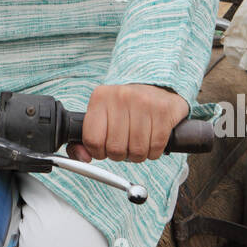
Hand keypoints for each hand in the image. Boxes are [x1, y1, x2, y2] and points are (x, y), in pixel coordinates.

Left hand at [67, 84, 188, 163]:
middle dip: (120, 155)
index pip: (92, 139)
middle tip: (123, 145)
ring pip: (137, 151)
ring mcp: (143, 102)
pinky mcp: (163, 111)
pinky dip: (153, 152)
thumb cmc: (126, 107)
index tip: (104, 149)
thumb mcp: (101, 115)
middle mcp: (121, 96)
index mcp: (100, 97)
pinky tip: (150, 140)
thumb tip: (84, 158)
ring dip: (137, 155)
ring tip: (137, 143)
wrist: (157, 88)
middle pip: (115, 148)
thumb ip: (86, 140)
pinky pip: (155, 148)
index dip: (98, 152)